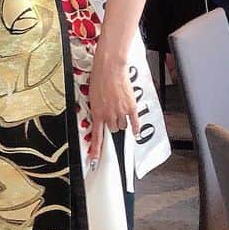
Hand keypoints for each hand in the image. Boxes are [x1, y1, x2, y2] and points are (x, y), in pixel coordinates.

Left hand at [87, 50, 139, 166]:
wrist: (109, 68)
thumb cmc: (99, 79)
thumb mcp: (93, 97)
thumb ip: (97, 110)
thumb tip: (100, 118)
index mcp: (97, 113)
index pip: (96, 137)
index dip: (95, 151)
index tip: (94, 161)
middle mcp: (109, 115)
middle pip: (112, 130)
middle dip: (111, 125)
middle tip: (111, 116)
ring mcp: (121, 112)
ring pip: (122, 126)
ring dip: (121, 122)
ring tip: (119, 111)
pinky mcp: (131, 107)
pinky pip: (134, 123)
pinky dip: (135, 128)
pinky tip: (135, 131)